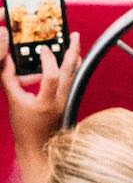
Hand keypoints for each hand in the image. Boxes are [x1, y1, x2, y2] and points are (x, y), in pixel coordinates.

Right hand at [0, 28, 81, 158]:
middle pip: (71, 72)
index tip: (42, 49)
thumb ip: (9, 79)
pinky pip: (74, 81)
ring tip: (75, 43)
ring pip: (75, 75)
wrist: (38, 148)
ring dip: (75, 58)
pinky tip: (71, 60)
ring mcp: (67, 101)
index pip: (51, 77)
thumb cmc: (24, 127)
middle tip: (75, 35)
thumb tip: (5, 59)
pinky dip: (72, 69)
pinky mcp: (69, 102)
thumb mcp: (13, 102)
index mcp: (45, 103)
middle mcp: (60, 101)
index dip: (48, 60)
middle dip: (73, 51)